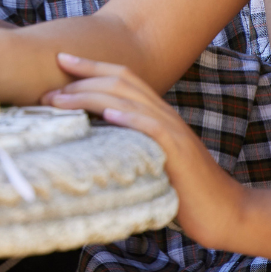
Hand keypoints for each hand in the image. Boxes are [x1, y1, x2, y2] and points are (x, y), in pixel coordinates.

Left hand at [43, 53, 245, 249]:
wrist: (223, 211)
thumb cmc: (184, 192)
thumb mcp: (150, 161)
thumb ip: (127, 146)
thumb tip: (91, 145)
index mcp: (157, 115)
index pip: (122, 78)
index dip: (91, 66)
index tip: (60, 60)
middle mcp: (164, 116)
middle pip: (121, 82)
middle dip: (81, 80)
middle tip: (46, 90)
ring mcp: (172, 133)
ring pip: (130, 100)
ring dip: (92, 95)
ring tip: (61, 99)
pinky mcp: (179, 153)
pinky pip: (154, 129)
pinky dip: (131, 118)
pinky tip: (110, 114)